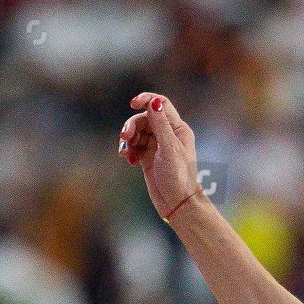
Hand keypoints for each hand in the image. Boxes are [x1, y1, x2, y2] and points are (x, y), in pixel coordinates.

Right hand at [119, 92, 201, 220]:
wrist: (177, 203)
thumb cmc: (178, 177)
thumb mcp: (169, 148)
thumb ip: (160, 124)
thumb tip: (154, 102)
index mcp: (178, 129)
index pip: (161, 104)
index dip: (146, 100)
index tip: (133, 103)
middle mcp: (168, 135)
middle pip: (144, 118)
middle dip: (132, 125)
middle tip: (125, 138)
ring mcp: (157, 146)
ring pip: (137, 131)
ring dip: (129, 138)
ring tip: (125, 152)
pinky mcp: (148, 157)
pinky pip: (134, 145)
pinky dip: (129, 149)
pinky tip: (128, 159)